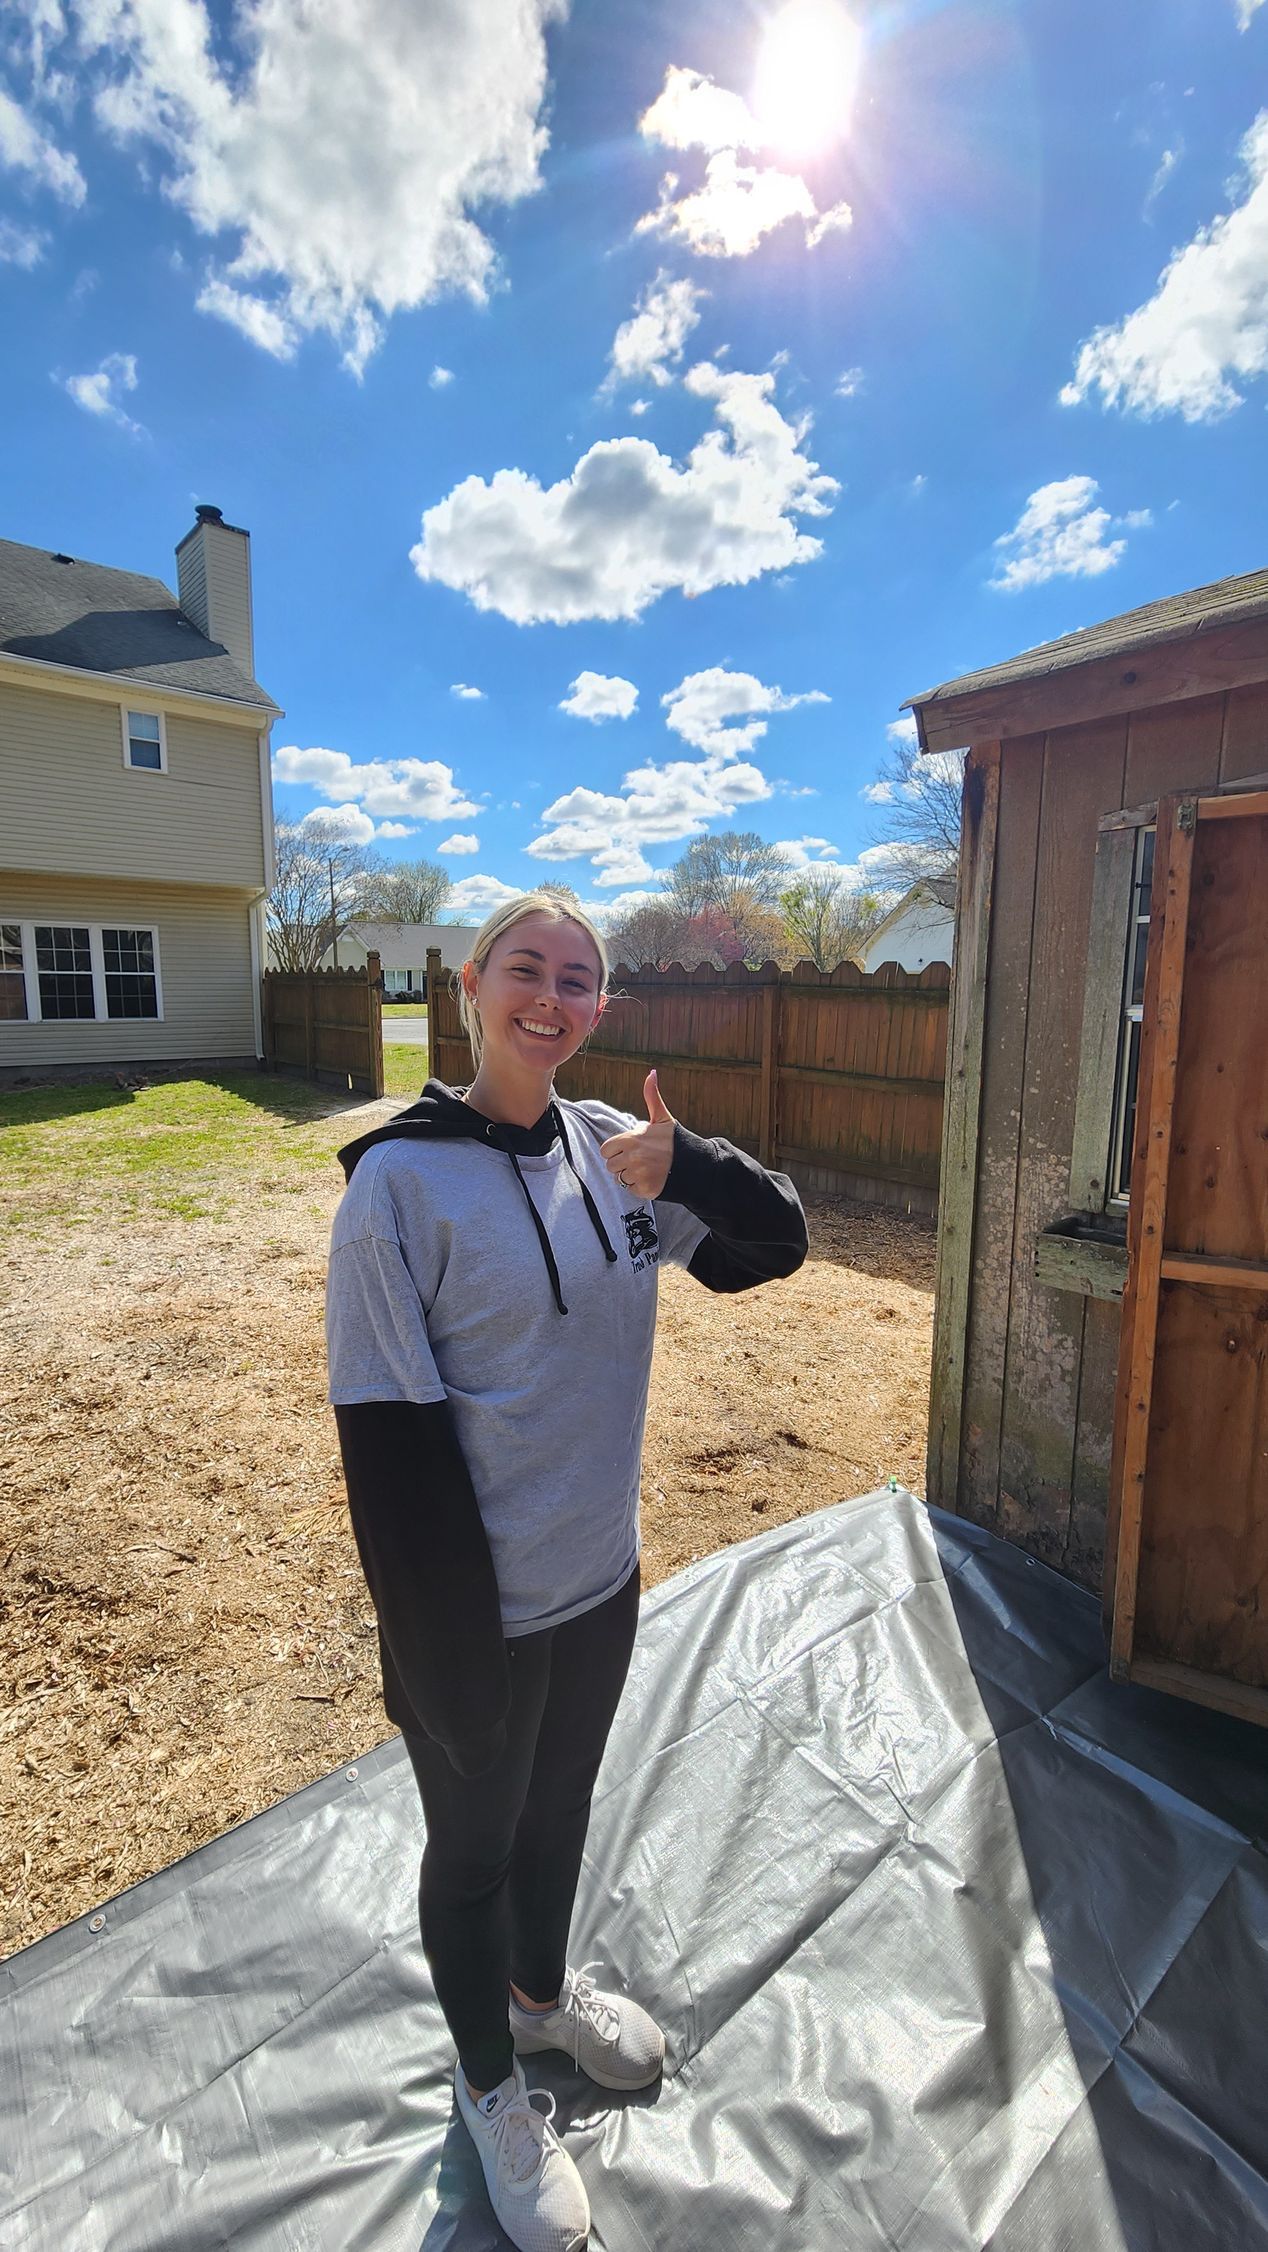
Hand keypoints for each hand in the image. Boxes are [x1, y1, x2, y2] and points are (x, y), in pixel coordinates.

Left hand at [600, 1070, 675, 1201]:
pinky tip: (652, 1179)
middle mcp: (633, 1157)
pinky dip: (640, 1187)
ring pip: (620, 1179)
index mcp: (632, 1139)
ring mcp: (639, 1174)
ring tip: (647, 1170)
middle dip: (623, 1164)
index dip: (617, 1150)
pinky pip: (631, 1190)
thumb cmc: (675, 1140)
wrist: (696, 1164)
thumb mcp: (662, 1118)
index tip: (631, 1150)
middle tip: (641, 1161)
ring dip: (631, 1176)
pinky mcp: (646, 1189)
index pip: (606, 1150)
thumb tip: (652, 1073)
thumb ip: (652, 1097)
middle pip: (611, 1166)